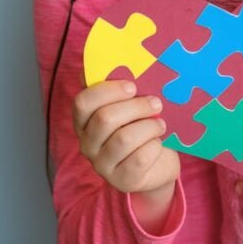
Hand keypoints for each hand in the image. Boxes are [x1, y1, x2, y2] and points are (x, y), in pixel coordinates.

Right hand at [71, 79, 179, 195]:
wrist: (157, 165)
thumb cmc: (140, 128)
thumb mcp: (129, 109)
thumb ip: (121, 91)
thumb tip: (119, 62)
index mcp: (83, 122)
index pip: (82, 103)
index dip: (107, 91)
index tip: (132, 86)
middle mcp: (87, 144)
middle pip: (105, 118)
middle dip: (136, 107)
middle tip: (155, 103)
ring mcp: (102, 165)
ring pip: (124, 138)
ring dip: (148, 126)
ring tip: (160, 123)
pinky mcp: (122, 180)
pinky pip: (139, 158)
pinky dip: (154, 146)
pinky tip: (158, 143)